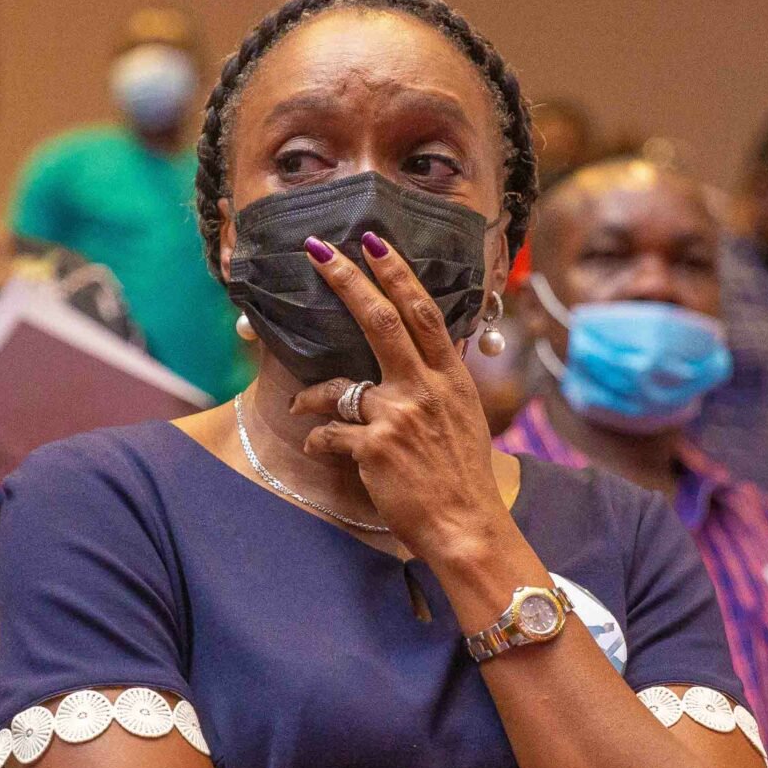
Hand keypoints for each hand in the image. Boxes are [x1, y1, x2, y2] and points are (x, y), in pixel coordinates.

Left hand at [291, 232, 506, 559]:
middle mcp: (425, 388)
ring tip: (301, 401)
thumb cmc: (461, 475)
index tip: (373, 241)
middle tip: (319, 250)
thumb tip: (420, 354)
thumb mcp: (463, 416)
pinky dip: (319, 438)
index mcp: (449, 377)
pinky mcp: (374, 448)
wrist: (466, 527)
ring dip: (312, 393)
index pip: (422, 312)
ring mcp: (399, 416)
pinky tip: (320, 447)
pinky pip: (329, 432)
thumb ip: (438, 382)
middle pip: (380, 321)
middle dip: (347, 280)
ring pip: (340, 385)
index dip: (396, 274)